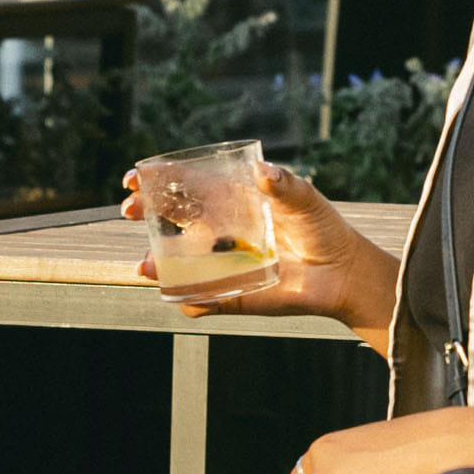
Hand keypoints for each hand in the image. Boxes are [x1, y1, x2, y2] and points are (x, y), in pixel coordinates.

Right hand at [132, 159, 350, 315]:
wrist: (343, 272)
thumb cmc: (323, 229)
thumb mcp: (306, 200)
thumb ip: (286, 185)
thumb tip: (263, 172)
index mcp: (232, 202)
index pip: (188, 187)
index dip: (159, 180)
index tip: (134, 178)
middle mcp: (220, 232)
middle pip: (173, 220)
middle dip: (146, 213)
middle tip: (129, 211)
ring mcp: (223, 264)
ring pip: (179, 264)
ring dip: (158, 264)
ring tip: (146, 264)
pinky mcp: (233, 294)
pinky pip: (202, 301)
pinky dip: (190, 301)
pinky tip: (184, 299)